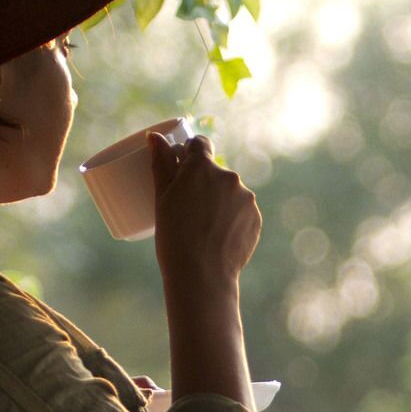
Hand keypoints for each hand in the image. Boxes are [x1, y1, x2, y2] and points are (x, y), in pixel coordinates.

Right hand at [149, 132, 260, 287]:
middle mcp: (229, 177)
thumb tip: (154, 137)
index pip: (200, 144)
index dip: (190, 153)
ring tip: (203, 225)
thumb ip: (161, 163)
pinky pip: (241, 211)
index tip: (184, 165)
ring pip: (230, 192)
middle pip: (215, 171)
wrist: (202, 274)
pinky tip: (218, 234)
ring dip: (220, 200)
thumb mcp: (161, 197)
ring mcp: (246, 198)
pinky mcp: (256, 218)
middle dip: (204, 182)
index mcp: (203, 167)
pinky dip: (232, 218)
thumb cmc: (174, 236)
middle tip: (188, 206)